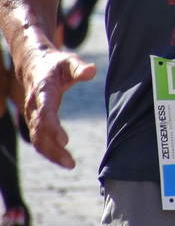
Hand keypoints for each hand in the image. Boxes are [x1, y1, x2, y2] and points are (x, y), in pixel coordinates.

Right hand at [15, 41, 96, 169]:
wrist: (34, 65)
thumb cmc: (56, 64)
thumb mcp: (69, 61)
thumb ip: (79, 67)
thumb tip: (91, 71)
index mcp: (42, 91)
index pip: (45, 112)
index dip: (53, 128)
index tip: (65, 141)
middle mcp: (33, 106)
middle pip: (40, 132)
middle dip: (54, 149)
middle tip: (71, 163)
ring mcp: (31, 115)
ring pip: (37, 139)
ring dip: (51, 154)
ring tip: (70, 165)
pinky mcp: (34, 121)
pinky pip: (38, 140)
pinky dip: (48, 151)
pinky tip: (62, 159)